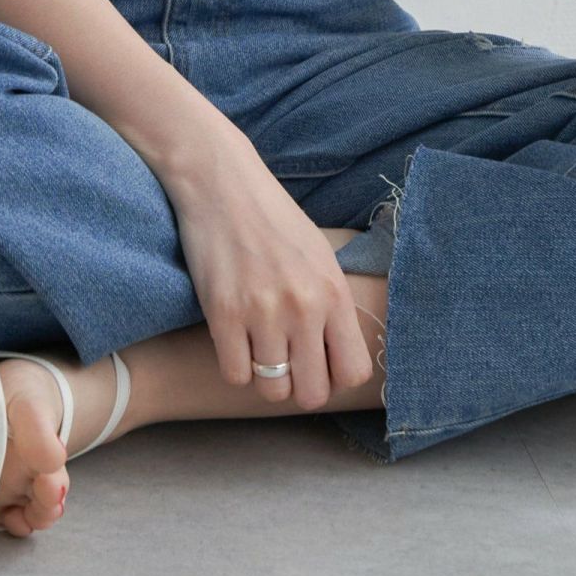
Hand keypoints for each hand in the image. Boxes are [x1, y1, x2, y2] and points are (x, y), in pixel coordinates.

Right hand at [164, 142, 374, 410]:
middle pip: (312, 393)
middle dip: (298, 386)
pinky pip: (234, 375)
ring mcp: (263, 312)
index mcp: (333, 291)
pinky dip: (234, 365)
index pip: (353, 372)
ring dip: (264, 376)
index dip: (334, 377)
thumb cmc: (272, 217)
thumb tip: (340, 354)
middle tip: (285, 363)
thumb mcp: (319, 254)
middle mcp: (304, 306)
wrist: (222, 182)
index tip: (317, 363)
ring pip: (272, 391)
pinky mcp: (223, 313)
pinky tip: (233, 339)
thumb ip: (332, 304)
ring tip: (257, 347)